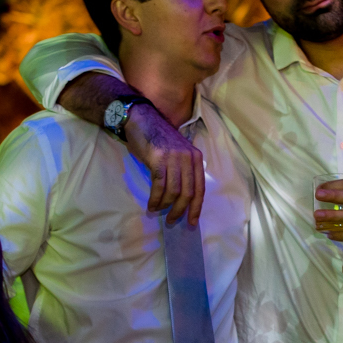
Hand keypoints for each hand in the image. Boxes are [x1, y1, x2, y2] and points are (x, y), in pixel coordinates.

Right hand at [124, 103, 204, 224]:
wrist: (141, 119)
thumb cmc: (158, 139)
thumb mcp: (178, 154)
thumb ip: (184, 171)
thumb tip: (182, 199)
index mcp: (197, 158)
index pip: (200, 188)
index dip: (196, 207)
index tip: (192, 222)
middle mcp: (188, 158)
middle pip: (188, 193)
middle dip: (180, 210)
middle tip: (172, 221)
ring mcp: (174, 158)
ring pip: (174, 191)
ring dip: (165, 206)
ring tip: (158, 211)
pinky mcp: (158, 158)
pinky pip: (159, 185)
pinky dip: (156, 198)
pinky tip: (151, 205)